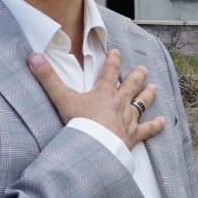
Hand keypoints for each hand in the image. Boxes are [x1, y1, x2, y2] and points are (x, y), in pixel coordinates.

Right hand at [28, 47, 165, 149]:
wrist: (94, 146)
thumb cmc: (79, 123)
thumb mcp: (61, 98)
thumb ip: (47, 78)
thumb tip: (33, 56)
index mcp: (104, 92)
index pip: (109, 71)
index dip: (113, 60)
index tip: (116, 52)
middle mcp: (119, 103)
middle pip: (131, 85)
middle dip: (136, 76)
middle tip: (143, 69)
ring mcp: (128, 119)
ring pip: (141, 103)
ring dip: (148, 95)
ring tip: (154, 87)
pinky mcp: (133, 136)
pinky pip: (147, 129)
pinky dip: (156, 126)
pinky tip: (164, 122)